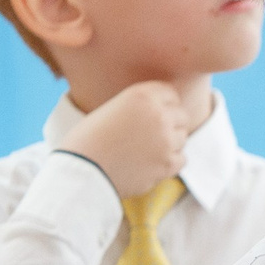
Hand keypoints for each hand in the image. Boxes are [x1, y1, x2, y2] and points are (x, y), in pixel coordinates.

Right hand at [58, 81, 191, 198]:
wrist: (82, 170)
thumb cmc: (88, 140)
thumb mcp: (113, 108)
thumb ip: (140, 107)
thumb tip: (166, 112)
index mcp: (142, 95)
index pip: (171, 94)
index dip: (162, 105)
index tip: (150, 117)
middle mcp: (158, 114)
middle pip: (181, 116)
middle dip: (169, 124)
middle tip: (148, 137)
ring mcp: (166, 140)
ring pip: (182, 138)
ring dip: (169, 144)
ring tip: (144, 151)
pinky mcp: (167, 163)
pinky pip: (181, 159)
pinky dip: (169, 163)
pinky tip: (150, 164)